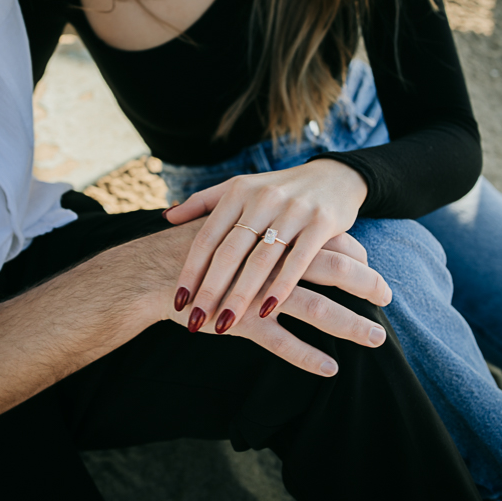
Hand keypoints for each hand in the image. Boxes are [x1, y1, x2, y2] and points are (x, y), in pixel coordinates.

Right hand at [163, 231, 388, 376]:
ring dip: (350, 325)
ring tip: (377, 339)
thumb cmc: (198, 250)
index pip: (329, 241)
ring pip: (315, 309)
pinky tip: (330, 367)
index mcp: (275, 234)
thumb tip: (297, 233)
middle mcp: (272, 262)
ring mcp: (258, 294)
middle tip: (389, 298)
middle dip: (367, 285)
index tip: (371, 271)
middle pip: (333, 270)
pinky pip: (281, 342)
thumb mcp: (235, 227)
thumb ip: (267, 229)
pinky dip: (307, 356)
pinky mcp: (242, 322)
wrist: (154, 272)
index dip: (357, 256)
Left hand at [165, 159, 388, 333]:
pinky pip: (298, 260)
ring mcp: (293, 210)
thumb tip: (166, 217)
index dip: (190, 271)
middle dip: (211, 290)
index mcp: (237, 192)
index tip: (179, 301)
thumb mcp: (241, 188)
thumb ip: (203, 203)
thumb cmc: (279, 191)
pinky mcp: (321, 222)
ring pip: (260, 260)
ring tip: (225, 324)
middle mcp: (262, 199)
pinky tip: (266, 311)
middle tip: (196, 321)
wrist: (335, 176)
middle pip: (229, 252)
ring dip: (241, 296)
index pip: (207, 237)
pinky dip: (282, 286)